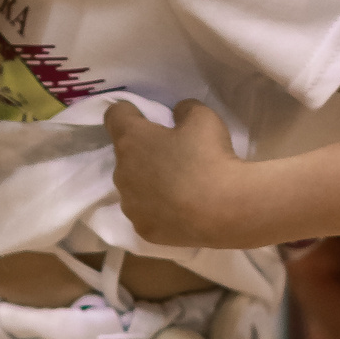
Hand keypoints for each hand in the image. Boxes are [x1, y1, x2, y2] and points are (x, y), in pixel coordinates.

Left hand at [105, 98, 246, 247]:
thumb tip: (177, 116)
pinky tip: (179, 210)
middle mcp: (122, 172)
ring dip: (148, 183)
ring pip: (133, 188)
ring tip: (178, 187)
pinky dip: (158, 210)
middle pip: (126, 155)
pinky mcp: (142, 229)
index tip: (143, 115)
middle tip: (173, 155)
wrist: (224, 209)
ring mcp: (130, 205)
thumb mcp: (203, 117)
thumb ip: (184, 110)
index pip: (115, 115)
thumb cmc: (210, 156)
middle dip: (143, 152)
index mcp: (131, 140)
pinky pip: (146, 213)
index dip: (128, 112)